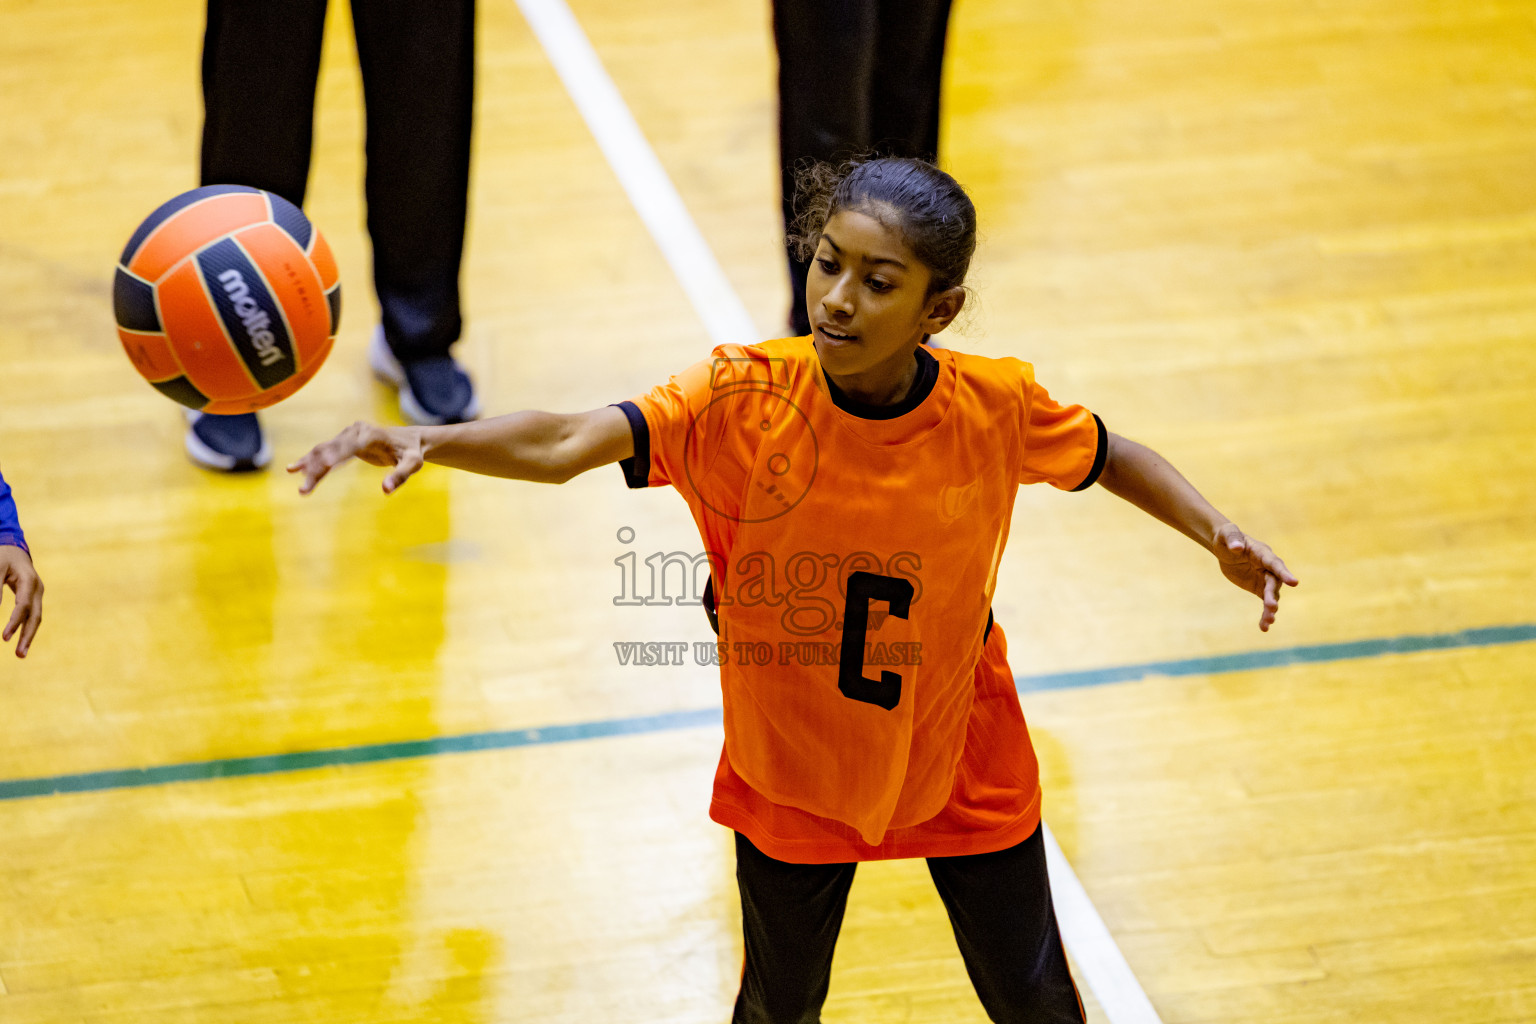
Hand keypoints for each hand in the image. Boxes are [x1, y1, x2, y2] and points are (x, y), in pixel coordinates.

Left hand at [1, 544, 42, 657]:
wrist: (14, 549)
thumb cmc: (2, 557)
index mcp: (29, 581)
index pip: (23, 606)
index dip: (14, 623)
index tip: (4, 638)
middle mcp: (37, 589)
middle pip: (36, 617)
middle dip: (27, 637)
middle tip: (19, 656)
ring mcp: (37, 593)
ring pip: (36, 618)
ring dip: (28, 636)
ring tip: (20, 654)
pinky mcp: (34, 597)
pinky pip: (32, 615)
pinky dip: (27, 628)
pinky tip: (22, 640)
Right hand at [286, 421, 425, 495]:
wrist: (411, 439)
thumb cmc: (413, 452)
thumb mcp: (413, 464)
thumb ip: (401, 476)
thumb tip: (386, 490)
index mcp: (371, 435)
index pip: (348, 447)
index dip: (333, 457)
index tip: (320, 467)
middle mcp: (356, 431)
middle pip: (331, 450)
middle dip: (316, 470)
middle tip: (304, 491)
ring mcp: (348, 435)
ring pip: (324, 450)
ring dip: (309, 467)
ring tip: (298, 484)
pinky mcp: (345, 441)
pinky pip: (325, 451)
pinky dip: (310, 460)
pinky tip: (294, 469)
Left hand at [1212, 522, 1298, 631]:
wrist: (1226, 546)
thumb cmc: (1228, 537)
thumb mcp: (1227, 534)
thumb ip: (1233, 539)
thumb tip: (1237, 547)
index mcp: (1262, 553)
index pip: (1275, 563)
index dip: (1284, 573)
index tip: (1294, 583)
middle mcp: (1268, 567)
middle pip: (1273, 583)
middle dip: (1272, 595)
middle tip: (1272, 607)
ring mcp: (1265, 579)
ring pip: (1272, 596)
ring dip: (1270, 609)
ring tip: (1268, 622)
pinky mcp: (1259, 588)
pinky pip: (1265, 603)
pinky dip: (1265, 615)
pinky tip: (1264, 627)